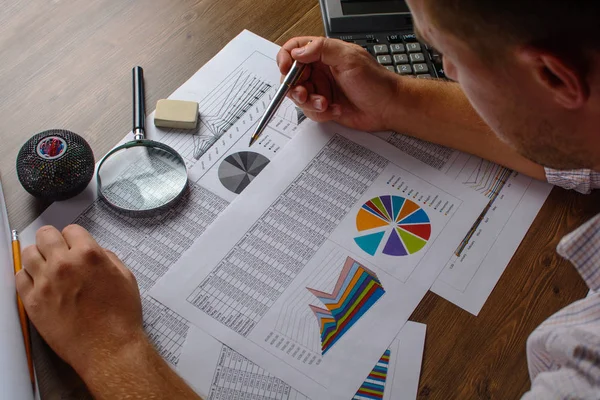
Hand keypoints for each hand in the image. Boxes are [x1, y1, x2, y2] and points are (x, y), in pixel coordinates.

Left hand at [16, 225, 143, 376]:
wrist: (109, 348)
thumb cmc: (120, 317)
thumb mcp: (126, 278)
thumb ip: (108, 259)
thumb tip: (96, 253)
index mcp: (89, 255)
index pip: (71, 230)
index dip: (74, 237)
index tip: (74, 245)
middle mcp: (64, 264)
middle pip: (45, 236)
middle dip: (52, 240)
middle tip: (57, 250)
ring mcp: (45, 283)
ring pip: (28, 254)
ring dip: (38, 256)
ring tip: (47, 266)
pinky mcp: (32, 302)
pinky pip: (19, 278)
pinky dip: (28, 277)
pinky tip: (40, 283)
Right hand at [276, 36, 402, 131]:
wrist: (388, 108)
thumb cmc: (376, 82)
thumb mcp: (349, 58)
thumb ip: (322, 49)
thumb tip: (299, 51)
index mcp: (324, 54)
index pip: (295, 49)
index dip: (286, 58)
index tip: (287, 69)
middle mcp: (321, 70)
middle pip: (292, 76)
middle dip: (296, 87)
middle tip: (305, 93)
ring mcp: (322, 89)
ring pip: (299, 96)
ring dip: (310, 102)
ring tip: (325, 103)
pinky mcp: (325, 106)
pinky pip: (310, 111)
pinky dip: (320, 113)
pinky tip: (335, 109)